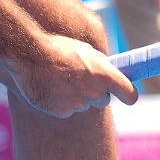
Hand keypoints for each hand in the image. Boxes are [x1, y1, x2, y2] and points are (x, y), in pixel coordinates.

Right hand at [12, 34, 138, 116]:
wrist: (29, 55)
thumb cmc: (57, 47)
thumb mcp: (85, 50)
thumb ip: (100, 65)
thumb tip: (107, 71)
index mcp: (105, 75)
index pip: (129, 94)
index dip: (128, 95)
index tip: (127, 95)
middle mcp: (94, 93)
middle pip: (103, 100)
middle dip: (96, 92)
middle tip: (81, 79)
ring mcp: (78, 105)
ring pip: (83, 104)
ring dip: (75, 96)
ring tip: (58, 79)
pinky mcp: (62, 112)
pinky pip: (66, 110)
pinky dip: (60, 103)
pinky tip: (50, 88)